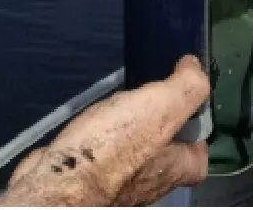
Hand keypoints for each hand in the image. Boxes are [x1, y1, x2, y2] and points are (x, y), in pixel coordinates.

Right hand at [0, 56, 208, 208]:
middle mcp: (148, 184)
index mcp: (173, 170)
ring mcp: (115, 185)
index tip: (190, 114)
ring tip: (118, 105)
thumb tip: (195, 67)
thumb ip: (187, 86)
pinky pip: (99, 158)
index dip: (197, 141)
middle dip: (159, 130)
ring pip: (130, 157)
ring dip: (125, 134)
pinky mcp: (84, 180)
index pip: (197, 163)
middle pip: (163, 158)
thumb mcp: (163, 106)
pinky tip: (90, 122)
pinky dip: (96, 141)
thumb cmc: (114, 149)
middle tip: (149, 100)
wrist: (55, 183)